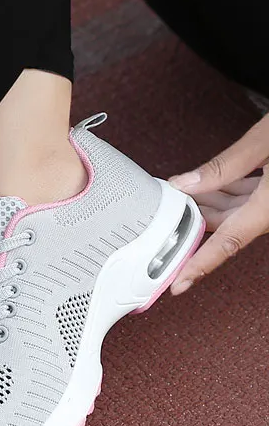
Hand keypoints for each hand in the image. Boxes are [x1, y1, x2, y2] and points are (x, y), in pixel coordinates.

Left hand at [168, 113, 268, 294]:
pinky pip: (249, 199)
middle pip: (227, 226)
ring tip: (179, 192)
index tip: (179, 284)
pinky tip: (207, 184)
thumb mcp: (265, 141)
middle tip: (165, 212)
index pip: (227, 243)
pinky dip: (226, 191)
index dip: (200, 265)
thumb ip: (224, 166)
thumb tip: (185, 184)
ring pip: (236, 212)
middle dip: (195, 219)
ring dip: (208, 203)